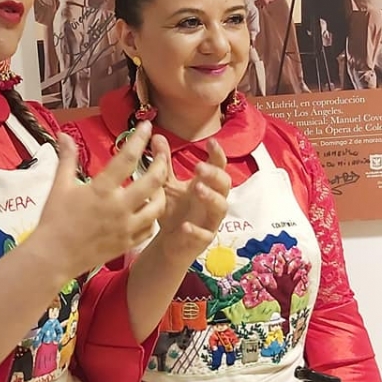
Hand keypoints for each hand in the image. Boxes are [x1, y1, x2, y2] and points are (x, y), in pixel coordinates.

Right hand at [31, 122, 166, 276]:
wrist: (53, 256)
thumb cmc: (54, 220)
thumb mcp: (59, 186)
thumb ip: (67, 158)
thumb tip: (64, 135)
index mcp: (102, 189)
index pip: (127, 158)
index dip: (139, 139)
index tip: (146, 127)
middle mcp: (119, 207)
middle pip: (153, 181)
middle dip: (162, 163)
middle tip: (162, 154)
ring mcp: (126, 227)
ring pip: (158, 206)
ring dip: (161, 192)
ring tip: (157, 184)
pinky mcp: (128, 243)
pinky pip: (150, 228)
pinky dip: (152, 217)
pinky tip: (148, 210)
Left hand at [152, 137, 229, 259]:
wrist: (168, 244)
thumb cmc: (172, 211)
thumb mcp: (166, 184)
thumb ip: (163, 162)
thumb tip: (156, 136)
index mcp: (206, 184)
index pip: (218, 166)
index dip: (217, 154)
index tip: (211, 142)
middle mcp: (212, 200)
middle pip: (225, 184)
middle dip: (214, 174)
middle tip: (199, 168)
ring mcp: (210, 220)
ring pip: (221, 207)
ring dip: (211, 197)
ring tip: (198, 189)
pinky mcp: (204, 239)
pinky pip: (205, 234)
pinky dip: (196, 230)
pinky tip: (185, 226)